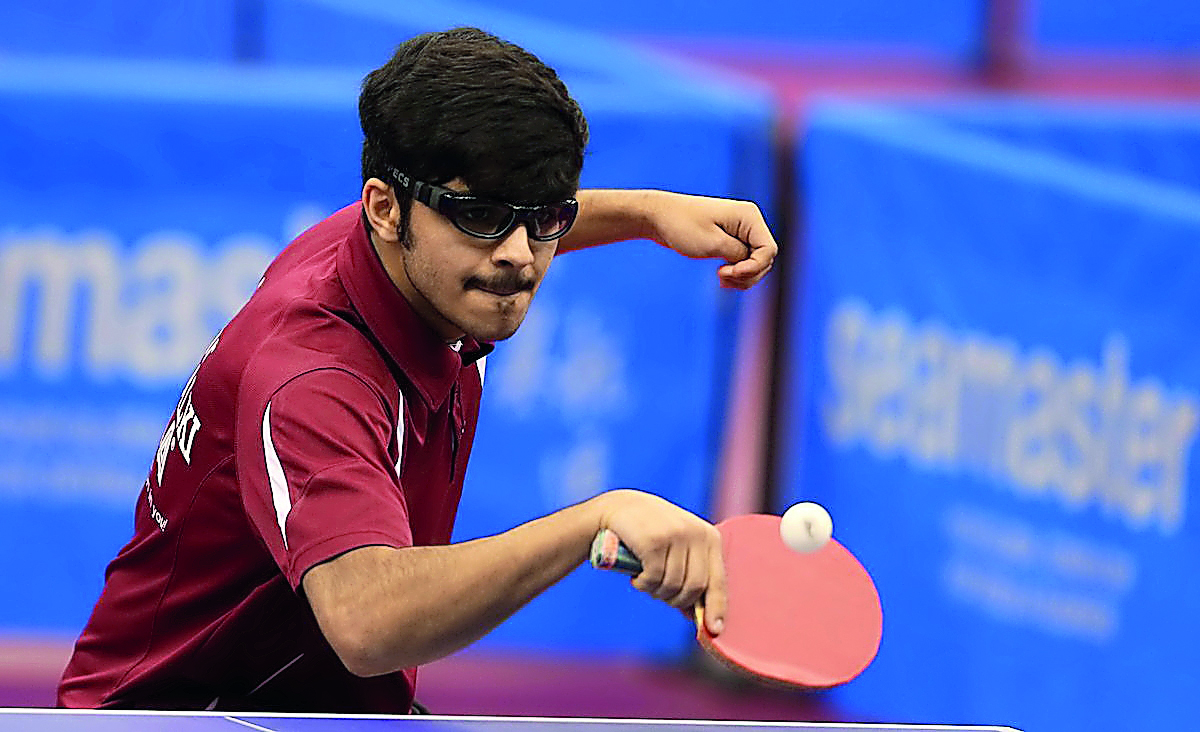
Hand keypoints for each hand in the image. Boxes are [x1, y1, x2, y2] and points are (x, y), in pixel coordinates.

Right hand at [591, 489, 725, 634]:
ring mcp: (676, 536)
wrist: (620, 508)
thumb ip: (689, 576)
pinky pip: (654, 579)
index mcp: (709, 537)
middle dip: (676, 600)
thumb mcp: (677, 549)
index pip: (718, 580)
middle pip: (695, 588)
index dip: (716, 607)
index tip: (714, 629)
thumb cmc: (651, 534)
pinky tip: (636, 577)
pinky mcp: (654, 541)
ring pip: (673, 586)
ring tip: (646, 581)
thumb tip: (697, 617)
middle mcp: (697, 534)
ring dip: (656, 592)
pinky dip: (643, 585)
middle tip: (660, 594)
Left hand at [647, 192, 776, 290]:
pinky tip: (721, 279)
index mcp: (749, 216)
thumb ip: (738, 254)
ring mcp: (741, 231)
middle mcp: (749, 222)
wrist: (658, 217)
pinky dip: (735, 274)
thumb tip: (756, 262)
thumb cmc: (682, 226)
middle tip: (721, 277)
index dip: (753, 267)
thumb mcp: (713, 244)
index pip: (768, 250)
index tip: (727, 273)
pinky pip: (743, 263)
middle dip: (747, 275)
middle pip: (764, 259)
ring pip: (755, 264)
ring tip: (720, 280)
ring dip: (741, 278)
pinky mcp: (732, 240)